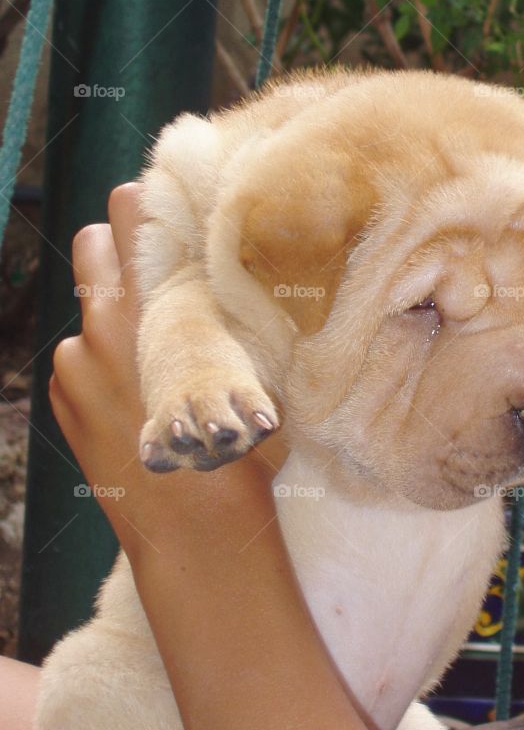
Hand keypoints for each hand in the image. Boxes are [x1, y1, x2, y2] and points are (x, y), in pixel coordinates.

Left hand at [49, 183, 288, 562]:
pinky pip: (75, 360)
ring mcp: (76, 364)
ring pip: (86, 311)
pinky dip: (98, 365)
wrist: (194, 528)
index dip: (142, 201)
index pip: (130, 218)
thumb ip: (239, 319)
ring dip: (111, 317)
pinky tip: (133, 393)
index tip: (160, 204)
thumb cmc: (237, 448)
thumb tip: (254, 281)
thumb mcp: (253, 369)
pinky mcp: (64, 399)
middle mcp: (107, 325)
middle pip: (91, 245)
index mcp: (156, 307)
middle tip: (149, 263)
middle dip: (115, 245)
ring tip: (149, 351)